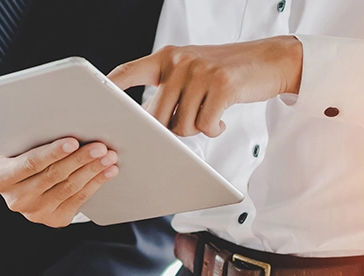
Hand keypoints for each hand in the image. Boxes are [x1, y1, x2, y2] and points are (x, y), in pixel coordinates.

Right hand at [0, 126, 117, 227]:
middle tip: (100, 145)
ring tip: (108, 154)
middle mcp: (15, 200)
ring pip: (69, 188)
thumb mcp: (3, 145)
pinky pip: (79, 200)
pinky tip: (107, 170)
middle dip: (79, 160)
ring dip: (92, 170)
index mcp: (1, 178)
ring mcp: (35, 213)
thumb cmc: (18, 155)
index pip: (29, 164)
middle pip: (53, 177)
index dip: (52, 153)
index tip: (72, 140)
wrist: (29, 184)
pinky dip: (96, 183)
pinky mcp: (54, 220)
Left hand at [108, 35, 302, 136]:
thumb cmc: (224, 72)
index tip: (93, 102)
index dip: (109, 88)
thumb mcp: (190, 70)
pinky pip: (204, 125)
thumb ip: (167, 88)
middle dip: (167, 129)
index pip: (127, 71)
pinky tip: (221, 119)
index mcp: (166, 57)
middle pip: (154, 115)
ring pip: (180, 124)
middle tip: (187, 121)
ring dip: (194, 129)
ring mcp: (200, 72)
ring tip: (208, 114)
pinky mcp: (222, 85)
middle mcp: (178, 61)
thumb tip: (144, 123)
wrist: (270, 60)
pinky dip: (213, 129)